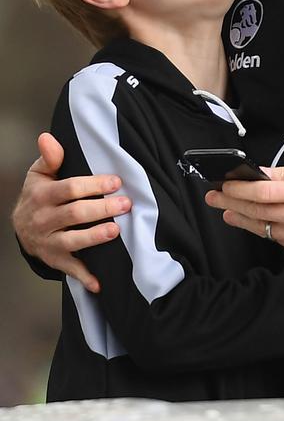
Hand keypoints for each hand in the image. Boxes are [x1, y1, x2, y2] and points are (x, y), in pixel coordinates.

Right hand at [11, 133, 131, 292]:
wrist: (19, 227)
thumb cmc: (38, 195)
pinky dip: (85, 277)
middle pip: (75, 214)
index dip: (94, 185)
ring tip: (116, 230)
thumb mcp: (39, 174)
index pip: (69, 189)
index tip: (116, 181)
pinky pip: (70, 269)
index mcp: (42, 196)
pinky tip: (100, 282)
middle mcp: (44, 220)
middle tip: (125, 203)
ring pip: (73, 241)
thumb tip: (47, 138)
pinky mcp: (55, 259)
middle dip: (102, 208)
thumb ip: (49, 157)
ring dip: (95, 237)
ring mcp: (49, 242)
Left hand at [206, 161, 283, 258]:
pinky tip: (254, 222)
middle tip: (215, 197)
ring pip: (263, 228)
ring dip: (241, 219)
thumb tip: (260, 173)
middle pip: (256, 210)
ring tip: (227, 211)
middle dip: (231, 202)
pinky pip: (278, 240)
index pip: (261, 190)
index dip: (238, 188)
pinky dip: (264, 230)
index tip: (224, 183)